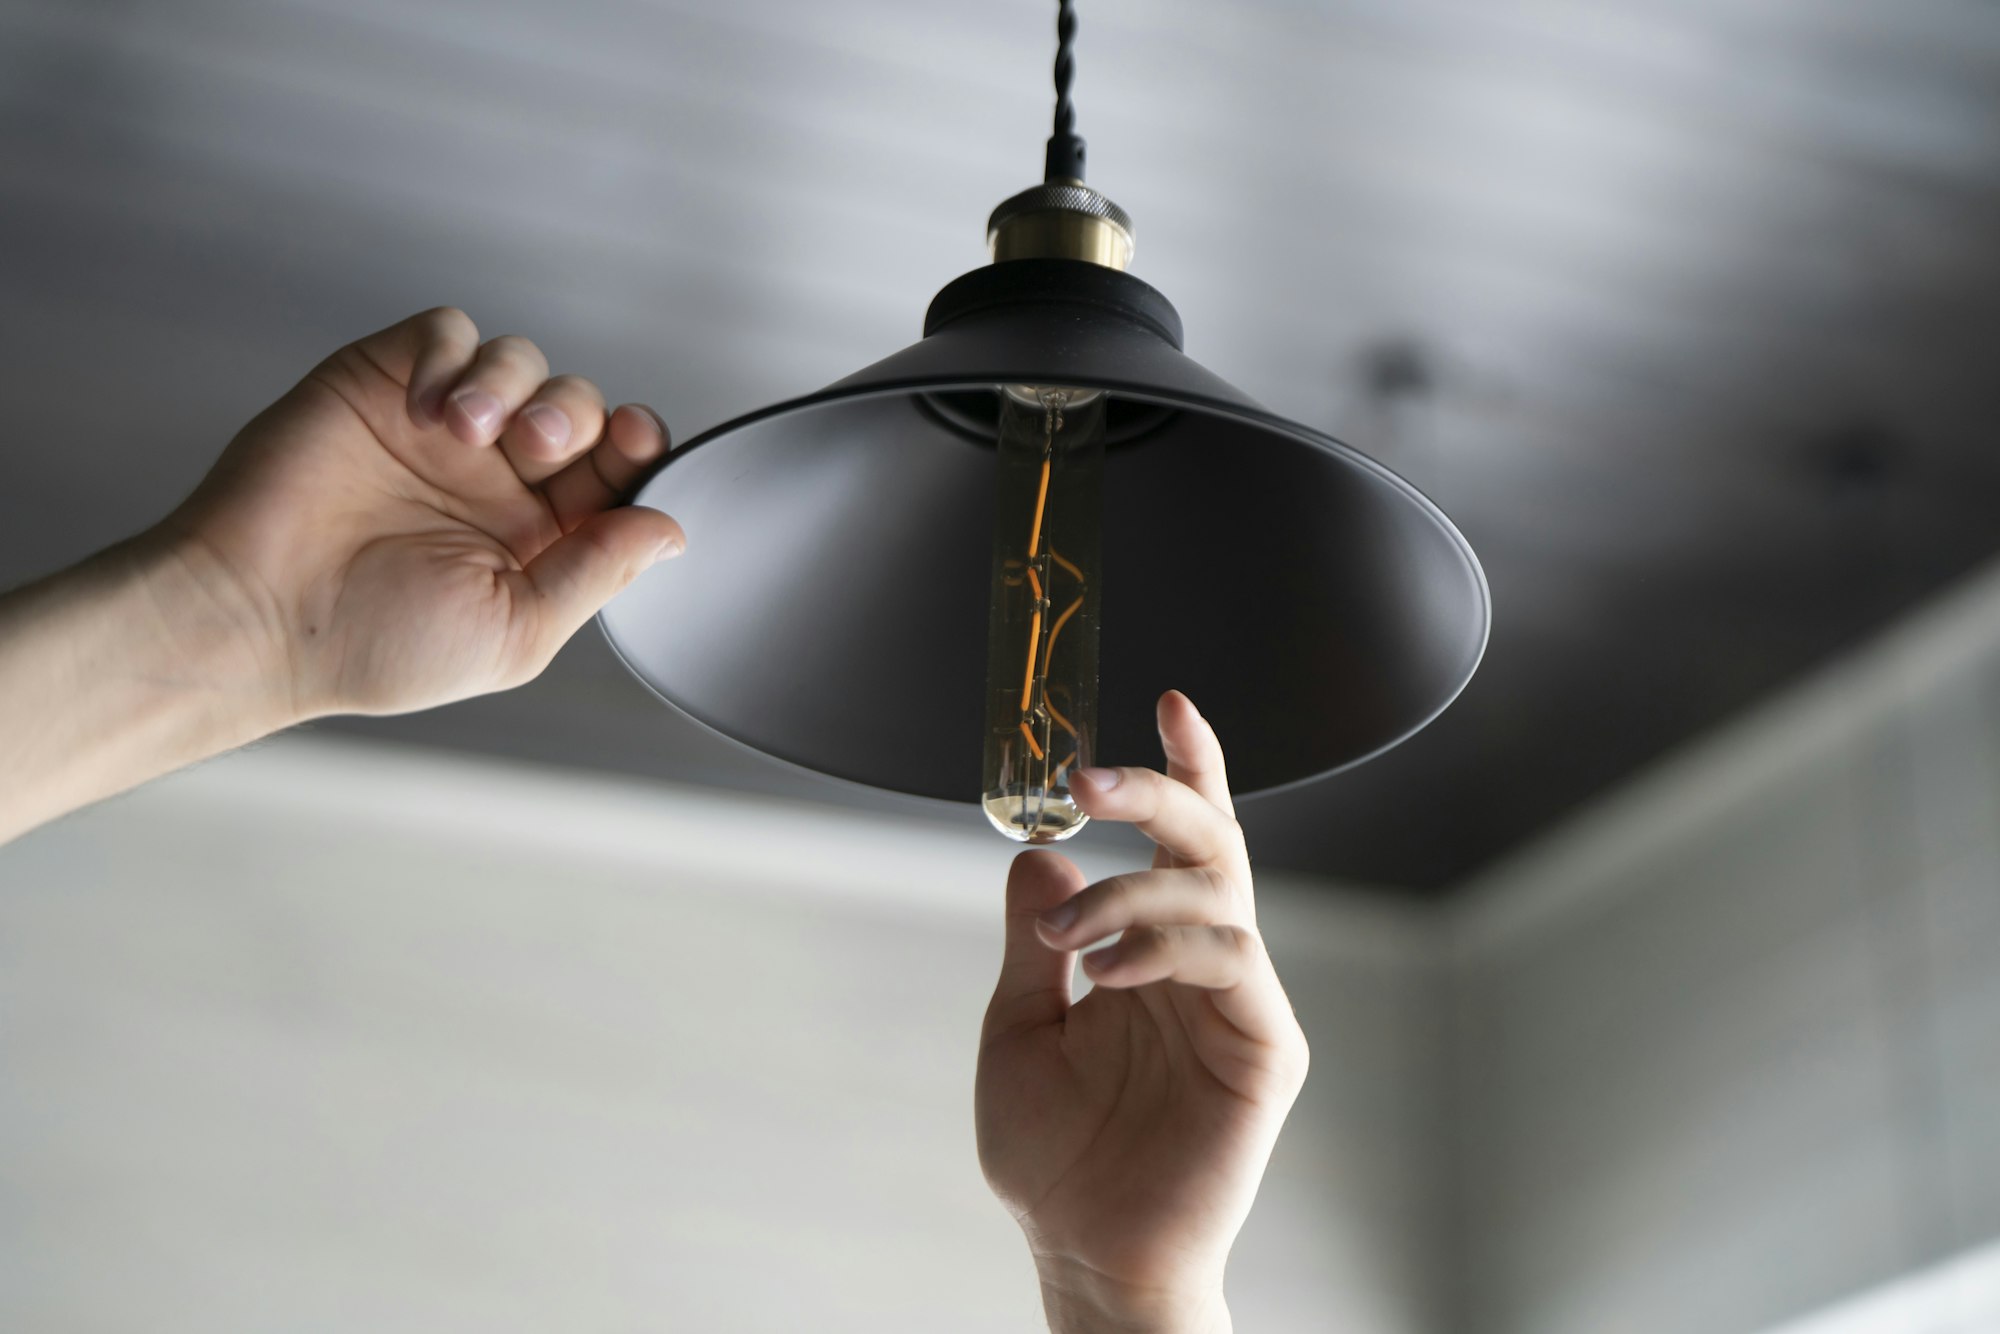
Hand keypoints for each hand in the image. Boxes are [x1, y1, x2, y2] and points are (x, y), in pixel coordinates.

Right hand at [160, 306, 684, 720]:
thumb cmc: (378, 642)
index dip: (639, 449)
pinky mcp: (386, 380)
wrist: (260, 614)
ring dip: (516, 384)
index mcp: (538, 535)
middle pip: (581, 407)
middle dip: (579, 416)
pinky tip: (430, 410)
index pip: (618, 472)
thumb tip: (672, 529)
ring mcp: (441, 426)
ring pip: (522, 361)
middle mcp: (496, 476)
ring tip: (469, 432)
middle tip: (540, 446)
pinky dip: (456, 356)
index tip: (636, 443)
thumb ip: (598, 572)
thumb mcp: (515, 629)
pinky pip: (450, 331)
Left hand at [976, 691, 1309, 1333]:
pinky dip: (1164, 948)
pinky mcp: (1265, 1047)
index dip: (1185, 768)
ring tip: (1067, 944)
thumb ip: (1032, 940)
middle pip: (1210, 843)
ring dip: (1131, 892)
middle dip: (1157, 792)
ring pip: (1216, 892)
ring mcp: (1241, 1002)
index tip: (1166, 701)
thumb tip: (1038, 854)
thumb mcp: (1017, 1028)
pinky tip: (1107, 976)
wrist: (1085, 1251)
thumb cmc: (1055, 1154)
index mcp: (1155, 950)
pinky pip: (1229, 960)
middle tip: (1087, 780)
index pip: (1182, 842)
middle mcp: (1207, 963)